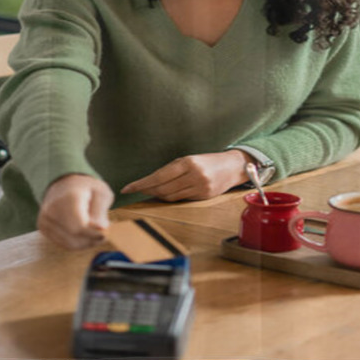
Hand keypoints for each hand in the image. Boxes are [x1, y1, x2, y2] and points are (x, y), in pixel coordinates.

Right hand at [37, 174, 113, 250]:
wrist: (64, 183)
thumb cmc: (87, 188)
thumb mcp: (101, 193)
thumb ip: (101, 211)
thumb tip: (101, 229)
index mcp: (68, 198)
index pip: (79, 226)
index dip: (93, 234)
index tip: (106, 234)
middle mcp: (52, 210)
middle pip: (74, 236)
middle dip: (91, 240)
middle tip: (103, 236)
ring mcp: (45, 220)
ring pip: (68, 243)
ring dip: (85, 243)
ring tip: (96, 234)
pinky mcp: (43, 228)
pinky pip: (63, 243)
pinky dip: (76, 243)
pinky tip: (85, 235)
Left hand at [120, 150, 250, 201]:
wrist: (233, 166)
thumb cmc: (208, 161)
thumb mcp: (190, 159)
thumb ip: (173, 170)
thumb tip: (150, 183)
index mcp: (188, 162)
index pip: (158, 176)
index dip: (141, 184)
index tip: (127, 188)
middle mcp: (194, 175)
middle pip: (163, 189)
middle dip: (147, 190)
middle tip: (136, 190)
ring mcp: (200, 187)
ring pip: (170, 196)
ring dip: (158, 195)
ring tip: (150, 192)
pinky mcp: (204, 196)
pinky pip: (181, 199)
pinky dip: (172, 197)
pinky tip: (166, 194)